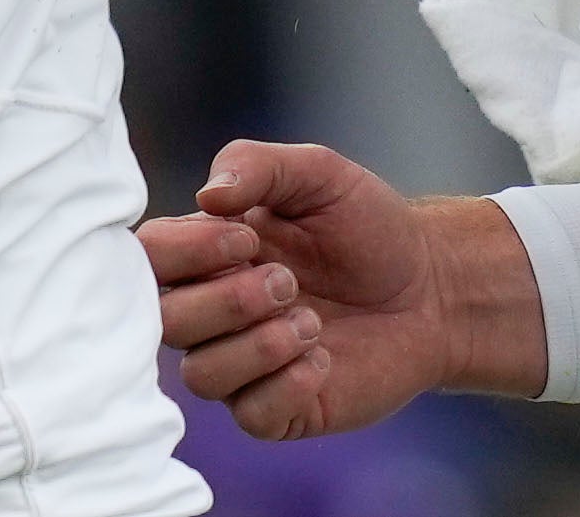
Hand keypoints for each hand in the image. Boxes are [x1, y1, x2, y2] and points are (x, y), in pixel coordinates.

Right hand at [143, 139, 543, 439]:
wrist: (432, 286)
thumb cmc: (368, 227)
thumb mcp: (320, 174)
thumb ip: (259, 165)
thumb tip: (208, 195)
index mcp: (206, 254)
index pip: (147, 260)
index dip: (187, 253)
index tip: (248, 239)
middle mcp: (212, 313)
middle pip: (165, 323)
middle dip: (227, 301)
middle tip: (288, 280)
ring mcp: (242, 365)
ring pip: (202, 375)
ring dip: (259, 345)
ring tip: (312, 321)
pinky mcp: (278, 410)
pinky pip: (252, 414)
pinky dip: (287, 384)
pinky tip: (323, 357)